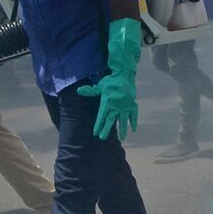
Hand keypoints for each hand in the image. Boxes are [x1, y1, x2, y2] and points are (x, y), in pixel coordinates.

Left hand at [76, 16, 143, 140]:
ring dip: (123, 130)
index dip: (98, 125)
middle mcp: (117, 105)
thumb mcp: (100, 86)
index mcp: (107, 101)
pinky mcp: (133, 104)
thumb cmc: (110, 81)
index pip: (101, 116)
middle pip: (111, 120)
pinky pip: (133, 115)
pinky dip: (133, 122)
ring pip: (124, 120)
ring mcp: (126, 105)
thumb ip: (90, 91)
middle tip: (102, 138)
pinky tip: (133, 130)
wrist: (124, 75)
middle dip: (106, 129)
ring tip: (122, 139)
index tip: (95, 132)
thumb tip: (79, 91)